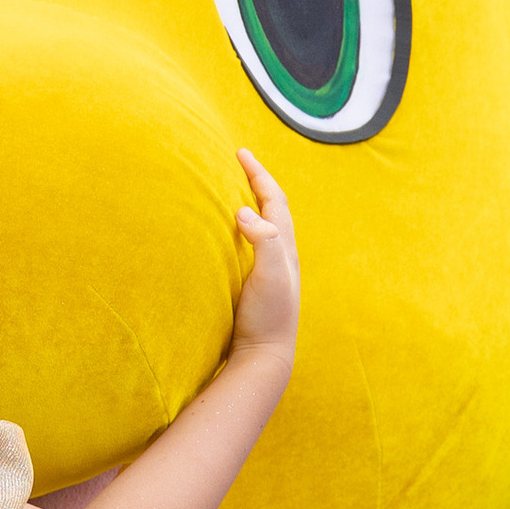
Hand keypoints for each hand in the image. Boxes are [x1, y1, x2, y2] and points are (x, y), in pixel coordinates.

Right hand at [228, 151, 299, 362]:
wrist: (265, 357)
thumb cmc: (269, 316)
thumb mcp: (271, 275)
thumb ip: (263, 240)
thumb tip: (244, 210)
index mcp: (284, 246)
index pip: (273, 199)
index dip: (258, 174)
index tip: (241, 152)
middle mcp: (279, 255)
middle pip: (271, 208)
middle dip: (256, 183)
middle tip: (238, 165)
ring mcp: (267, 271)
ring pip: (261, 227)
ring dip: (249, 205)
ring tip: (230, 192)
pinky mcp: (253, 286)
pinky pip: (248, 246)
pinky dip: (239, 230)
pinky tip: (225, 237)